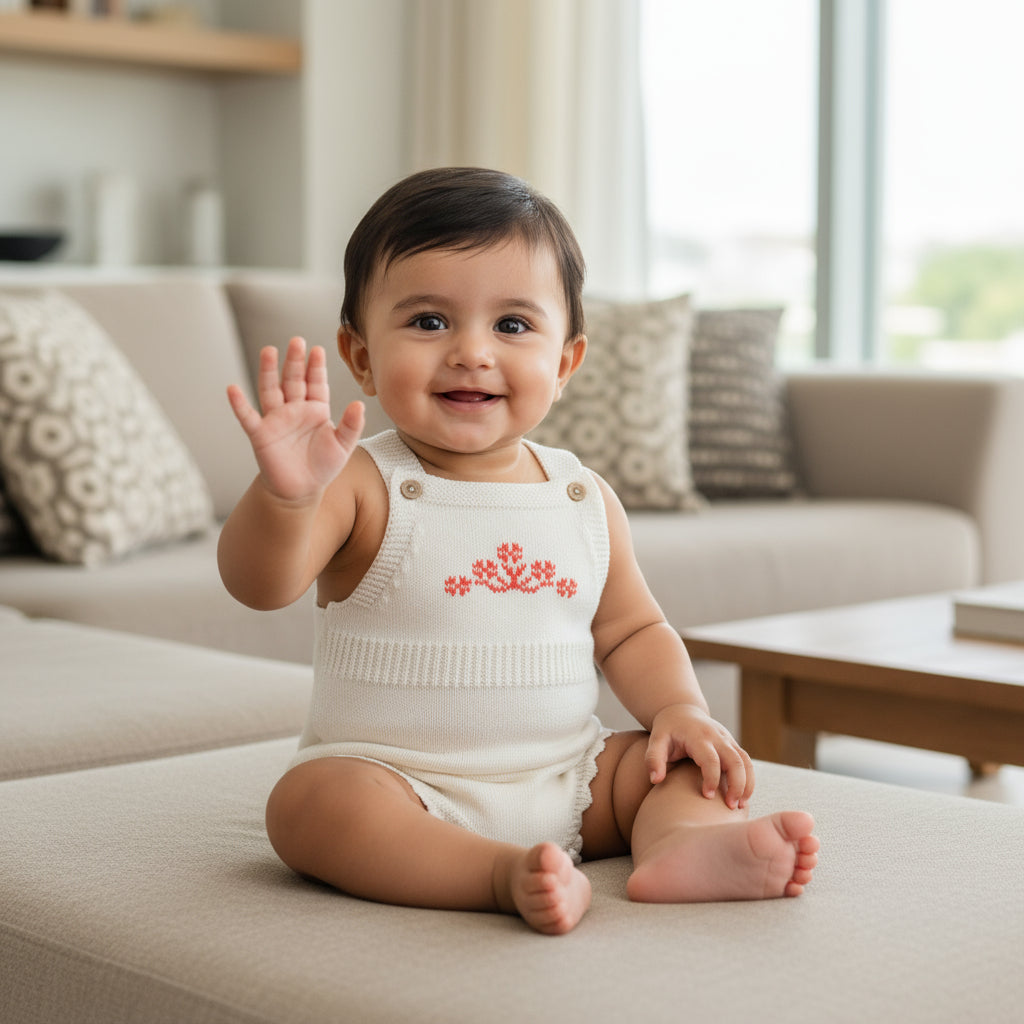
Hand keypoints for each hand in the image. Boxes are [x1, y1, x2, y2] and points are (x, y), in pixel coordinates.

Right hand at [227, 337, 364, 502]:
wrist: (301, 490)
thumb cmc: (323, 466)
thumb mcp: (343, 446)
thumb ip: (351, 425)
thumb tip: (359, 404)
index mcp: (316, 409)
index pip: (316, 383)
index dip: (316, 367)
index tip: (317, 350)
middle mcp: (294, 409)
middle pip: (293, 380)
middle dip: (294, 361)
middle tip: (297, 341)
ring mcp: (276, 419)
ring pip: (271, 390)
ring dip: (268, 371)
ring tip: (268, 350)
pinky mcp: (261, 434)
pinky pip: (248, 417)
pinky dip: (239, 404)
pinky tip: (233, 389)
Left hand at [645, 704, 754, 809]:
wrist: (681, 712)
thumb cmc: (667, 730)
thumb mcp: (656, 740)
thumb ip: (653, 758)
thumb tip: (655, 780)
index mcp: (698, 736)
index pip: (711, 759)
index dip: (711, 778)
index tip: (707, 796)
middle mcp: (717, 737)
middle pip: (735, 760)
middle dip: (737, 784)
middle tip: (731, 807)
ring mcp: (727, 739)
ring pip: (745, 761)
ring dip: (747, 784)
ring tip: (741, 806)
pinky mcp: (732, 744)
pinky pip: (746, 761)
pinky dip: (748, 779)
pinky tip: (743, 797)